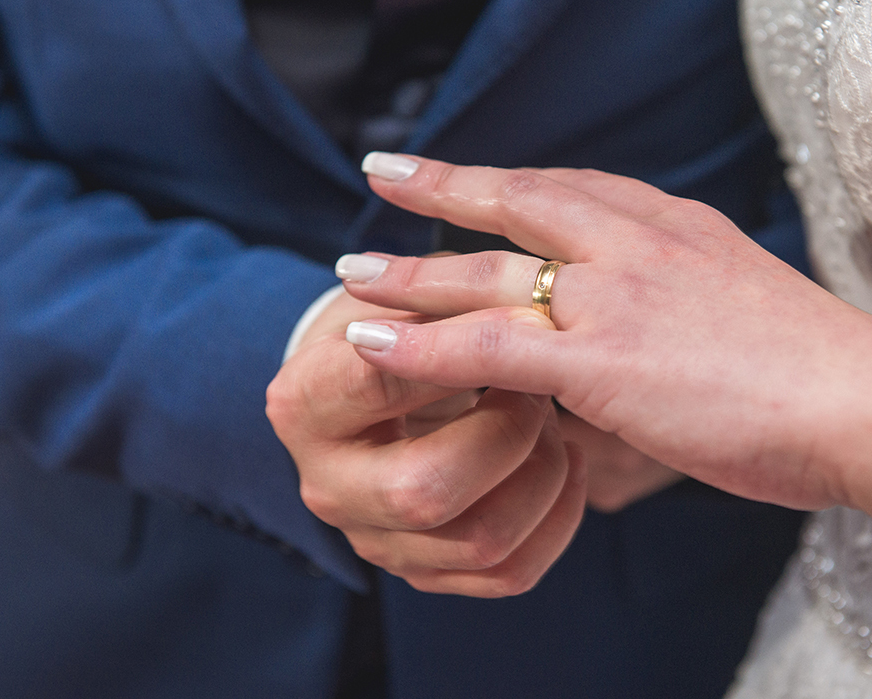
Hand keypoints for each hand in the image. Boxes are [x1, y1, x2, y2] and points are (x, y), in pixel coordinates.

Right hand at [266, 287, 586, 596]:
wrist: (371, 384)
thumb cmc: (396, 327)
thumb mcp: (404, 300)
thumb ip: (447, 298)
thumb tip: (533, 311)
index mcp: (304, 405)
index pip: (378, 383)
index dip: (459, 351)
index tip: (519, 318)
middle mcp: (326, 487)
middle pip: (425, 492)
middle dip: (506, 433)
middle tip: (534, 384)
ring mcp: (375, 540)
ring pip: (480, 541)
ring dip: (543, 473)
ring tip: (553, 419)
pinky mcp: (424, 571)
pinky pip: (510, 573)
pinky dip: (557, 518)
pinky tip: (567, 464)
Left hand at [333, 154, 871, 511]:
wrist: (868, 403)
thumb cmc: (823, 373)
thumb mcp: (749, 309)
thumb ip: (689, 307)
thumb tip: (658, 337)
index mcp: (674, 227)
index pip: (573, 186)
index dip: (511, 180)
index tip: (473, 175)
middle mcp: (635, 243)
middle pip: (516, 201)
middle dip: (444, 188)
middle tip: (384, 176)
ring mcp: (613, 296)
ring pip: (485, 272)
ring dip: (409, 273)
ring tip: (349, 273)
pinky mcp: (599, 359)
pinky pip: (485, 346)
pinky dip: (420, 346)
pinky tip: (368, 346)